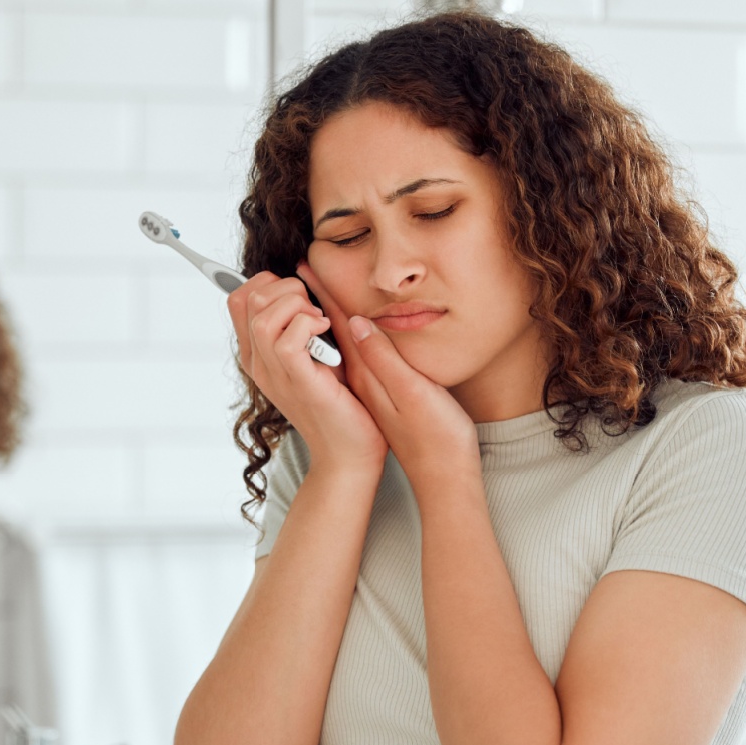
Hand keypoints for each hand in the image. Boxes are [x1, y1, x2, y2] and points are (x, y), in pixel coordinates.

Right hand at [226, 270, 385, 474]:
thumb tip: (304, 273)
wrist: (348, 452)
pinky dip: (310, 324)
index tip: (299, 296)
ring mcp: (274, 374)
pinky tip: (327, 333)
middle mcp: (258, 363)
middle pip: (248, 298)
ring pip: (263, 316)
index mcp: (258, 354)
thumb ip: (304, 320)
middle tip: (314, 311)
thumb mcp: (317, 352)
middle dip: (287, 288)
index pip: (238, 299)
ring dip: (298, 306)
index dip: (267, 282)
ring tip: (320, 322)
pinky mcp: (297, 382)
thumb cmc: (340, 402)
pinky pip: (287, 338)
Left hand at [298, 263, 479, 487]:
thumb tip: (356, 323)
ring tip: (317, 291)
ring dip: (328, 314)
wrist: (442, 477)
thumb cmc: (436, 437)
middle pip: (332, 329)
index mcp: (366, 373)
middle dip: (315, 299)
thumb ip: (384, 358)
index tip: (303, 266)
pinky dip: (347, 335)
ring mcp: (371, 388)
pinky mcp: (382, 397)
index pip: (337, 323)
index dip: (321, 293)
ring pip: (343, 342)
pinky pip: (357, 357)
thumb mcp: (412, 394)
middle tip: (303, 271)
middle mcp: (363, 378)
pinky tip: (351, 329)